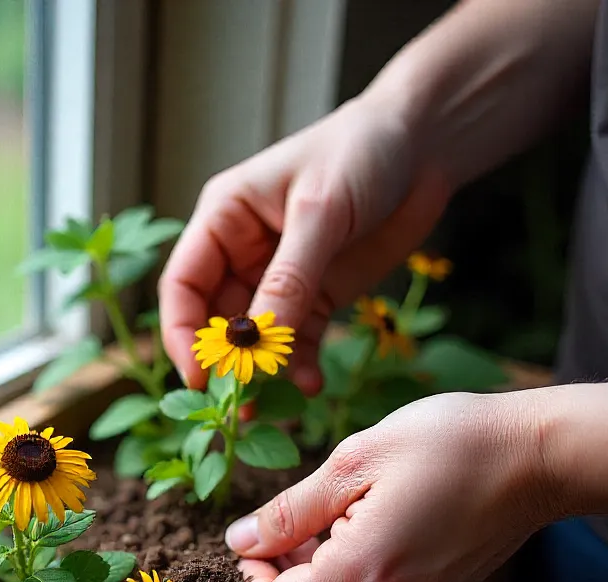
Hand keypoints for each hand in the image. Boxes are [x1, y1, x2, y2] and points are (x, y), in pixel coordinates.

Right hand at [158, 93, 449, 391]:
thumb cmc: (361, 152)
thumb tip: (256, 341)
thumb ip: (289, 278)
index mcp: (224, 219)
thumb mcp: (321, 212)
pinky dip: (300, 366)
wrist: (425, 145)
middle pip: (215, 322)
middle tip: (236, 406)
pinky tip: (310, 386)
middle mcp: (242, 253)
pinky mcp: (317, 296)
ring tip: (271, 411)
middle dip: (225, 366)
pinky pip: (298, 342)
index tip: (199, 375)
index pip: (183, 286)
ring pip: (257, 341)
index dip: (181, 334)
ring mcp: (279, 279)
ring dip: (261, 377)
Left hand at [223, 392, 550, 581]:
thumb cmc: (450, 443)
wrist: (537, 457)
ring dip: (314, 577)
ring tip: (332, 516)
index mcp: (365, 572)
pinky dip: (349, 579)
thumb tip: (240, 541)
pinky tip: (361, 530)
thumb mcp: (355, 461)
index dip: (251, 581)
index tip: (252, 543)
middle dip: (280, 577)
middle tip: (289, 523)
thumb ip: (290, 511)